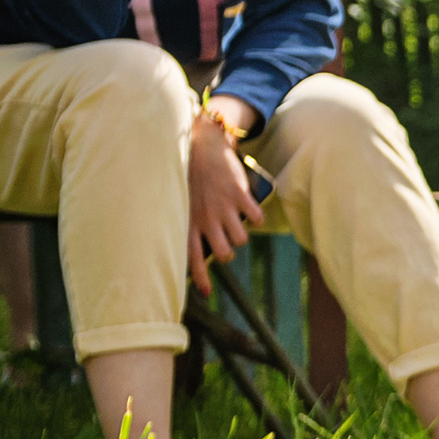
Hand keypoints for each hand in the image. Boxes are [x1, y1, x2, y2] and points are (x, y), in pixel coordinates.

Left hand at [185, 102, 263, 296]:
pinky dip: (257, 218)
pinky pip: (255, 218)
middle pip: (226, 254)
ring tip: (238, 222)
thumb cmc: (189, 175)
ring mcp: (223, 208)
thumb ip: (190, 223)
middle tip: (227, 239)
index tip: (207, 293)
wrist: (202, 145)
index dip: (201, 279)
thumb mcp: (182, 202)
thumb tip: (196, 248)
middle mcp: (205, 218)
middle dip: (230, 251)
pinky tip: (252, 211)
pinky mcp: (239, 195)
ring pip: (241, 239)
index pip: (192, 258)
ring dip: (242, 234)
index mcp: (189, 222)